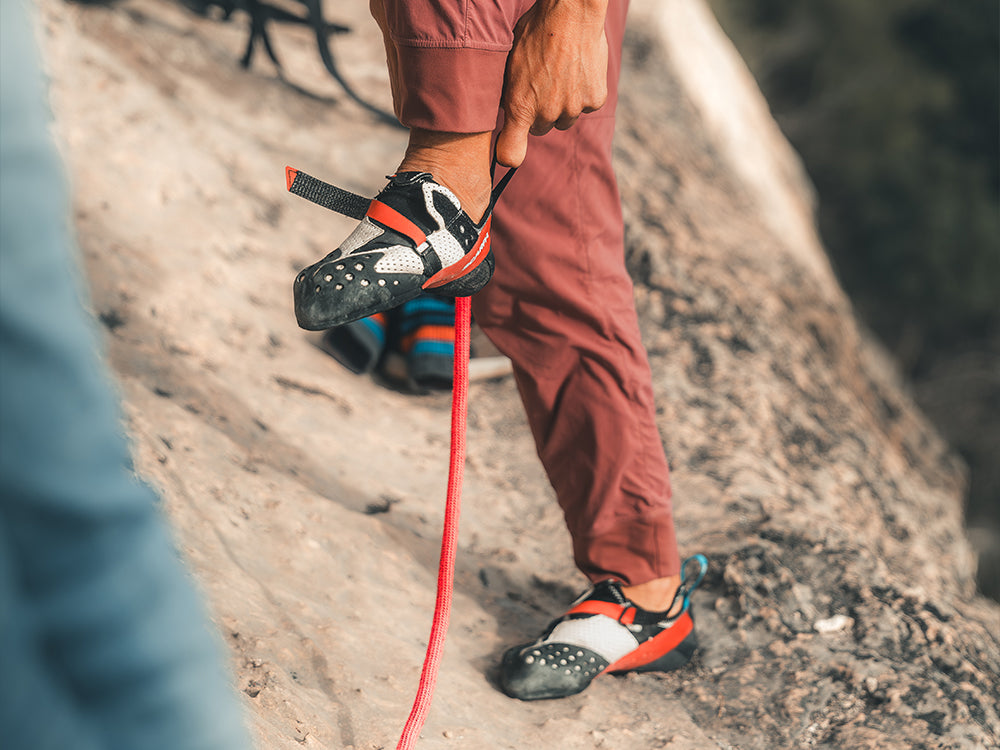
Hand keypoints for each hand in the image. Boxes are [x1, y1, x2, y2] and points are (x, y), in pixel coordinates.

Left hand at [495, 0, 609, 167]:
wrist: (573, 12)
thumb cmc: (537, 31)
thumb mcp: (510, 60)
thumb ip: (509, 91)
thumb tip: (508, 108)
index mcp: (519, 105)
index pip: (511, 152)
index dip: (509, 153)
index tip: (508, 152)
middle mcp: (546, 113)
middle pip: (541, 128)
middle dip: (539, 112)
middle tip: (541, 85)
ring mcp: (572, 108)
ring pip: (565, 118)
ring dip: (562, 104)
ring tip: (561, 74)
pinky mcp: (594, 100)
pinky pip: (586, 105)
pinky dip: (584, 92)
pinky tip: (579, 70)